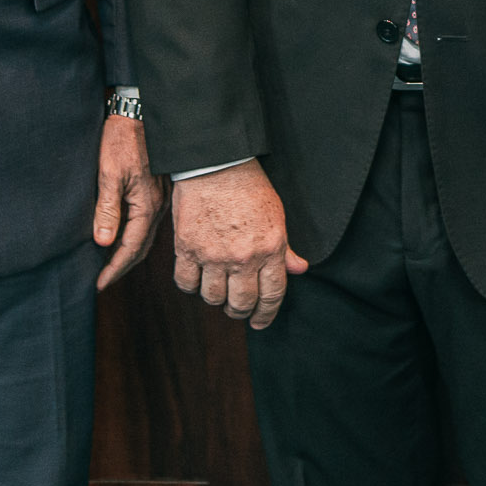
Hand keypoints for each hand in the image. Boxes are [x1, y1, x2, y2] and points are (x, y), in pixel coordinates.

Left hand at [93, 115, 164, 290]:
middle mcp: (157, 205)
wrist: (140, 112)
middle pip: (141, 246)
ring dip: (128, 252)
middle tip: (103, 281)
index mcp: (146, 204)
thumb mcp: (109, 174)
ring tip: (110, 265)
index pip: (131, 248)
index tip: (99, 285)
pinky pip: (146, 221)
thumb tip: (103, 243)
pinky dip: (133, 235)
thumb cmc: (122, 140)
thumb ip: (107, 209)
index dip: (114, 269)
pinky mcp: (156, 189)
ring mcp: (159, 197)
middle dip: (122, 266)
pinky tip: (122, 235)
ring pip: (145, 234)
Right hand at [171, 159, 305, 328]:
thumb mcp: (276, 215)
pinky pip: (186, 283)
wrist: (215, 163)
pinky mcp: (187, 248)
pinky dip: (191, 285)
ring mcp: (214, 255)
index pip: (271, 295)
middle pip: (241, 303)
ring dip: (215, 298)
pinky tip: (197, 278)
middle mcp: (243, 257)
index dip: (266, 314)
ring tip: (217, 289)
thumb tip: (299, 270)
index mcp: (270, 248)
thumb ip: (285, 248)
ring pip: (213, 298)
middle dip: (240, 310)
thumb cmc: (248, 186)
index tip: (260, 322)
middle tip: (237, 308)